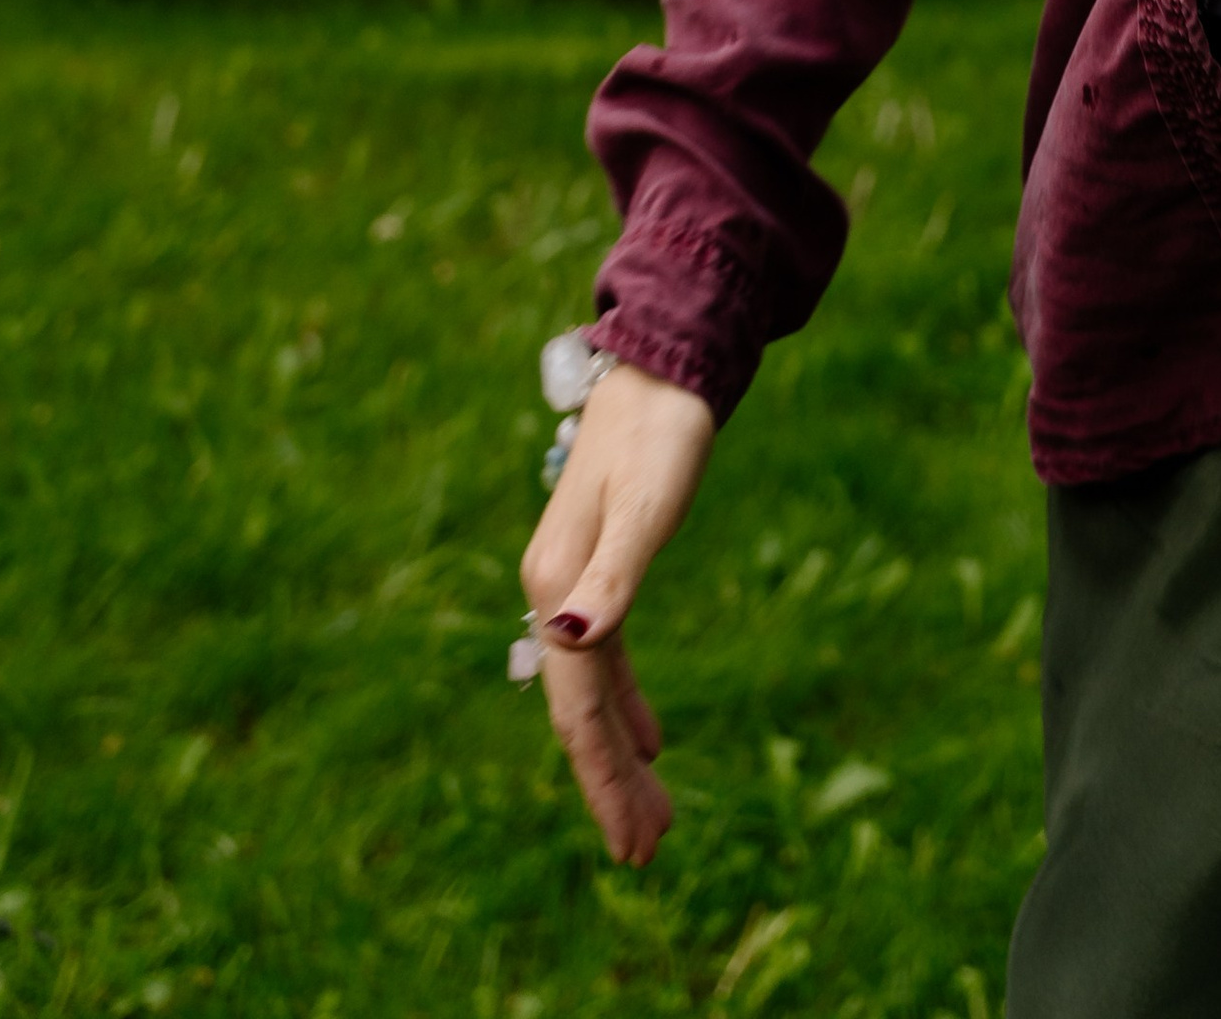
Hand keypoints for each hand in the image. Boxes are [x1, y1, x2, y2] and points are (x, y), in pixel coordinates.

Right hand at [519, 358, 715, 866]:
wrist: (664, 367)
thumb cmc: (661, 433)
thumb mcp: (644, 505)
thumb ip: (611, 575)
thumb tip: (566, 637)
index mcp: (558, 587)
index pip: (578, 709)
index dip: (604, 779)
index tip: (637, 846)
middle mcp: (557, 591)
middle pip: (580, 711)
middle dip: (612, 784)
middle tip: (649, 852)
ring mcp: (575, 581)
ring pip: (593, 691)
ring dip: (620, 756)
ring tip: (653, 819)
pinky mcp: (602, 566)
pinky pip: (607, 661)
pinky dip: (626, 706)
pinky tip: (652, 739)